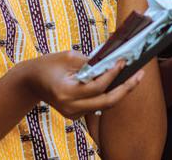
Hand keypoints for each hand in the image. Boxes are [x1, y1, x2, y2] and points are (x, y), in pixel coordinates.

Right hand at [26, 50, 143, 119]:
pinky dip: (109, 94)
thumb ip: (90, 61)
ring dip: (121, 91)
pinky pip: (97, 105)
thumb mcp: (69, 57)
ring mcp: (73, 114)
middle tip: (140, 74)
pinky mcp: (76, 115)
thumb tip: (112, 60)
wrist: (31, 82)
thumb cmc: (49, 64)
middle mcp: (71, 107)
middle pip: (106, 101)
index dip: (112, 74)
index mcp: (66, 92)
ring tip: (136, 77)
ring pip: (105, 105)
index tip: (123, 61)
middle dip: (126, 88)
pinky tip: (120, 83)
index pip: (97, 86)